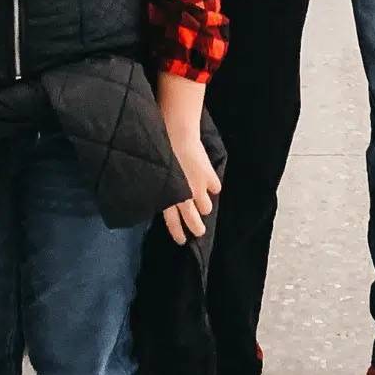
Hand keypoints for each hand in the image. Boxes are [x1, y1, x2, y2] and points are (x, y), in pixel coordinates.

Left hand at [162, 129, 221, 244]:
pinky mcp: (210, 177)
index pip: (172, 222)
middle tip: (199, 231)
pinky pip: (215, 188)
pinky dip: (212, 185)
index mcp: (169, 196)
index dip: (178, 233)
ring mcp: (199, 188)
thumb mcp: (158, 174)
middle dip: (197, 228)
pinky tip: (210, 182)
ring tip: (203, 200)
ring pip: (207, 208)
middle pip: (194, 221)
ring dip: (205, 204)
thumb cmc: (162, 150)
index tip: (182, 241)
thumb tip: (165, 196)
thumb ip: (164, 188)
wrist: (177, 134)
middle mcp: (185, 197)